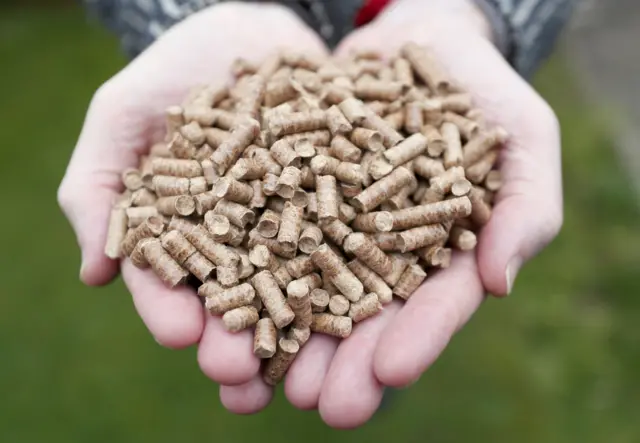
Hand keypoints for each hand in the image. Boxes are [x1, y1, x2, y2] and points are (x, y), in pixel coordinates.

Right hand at [57, 0, 326, 406]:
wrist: (252, 37)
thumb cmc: (178, 73)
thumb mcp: (123, 116)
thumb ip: (97, 189)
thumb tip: (94, 274)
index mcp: (184, 234)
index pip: (168, 281)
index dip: (169, 309)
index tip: (179, 334)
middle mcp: (241, 243)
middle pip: (235, 301)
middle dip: (235, 339)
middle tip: (238, 372)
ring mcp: (294, 228)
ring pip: (296, 289)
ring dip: (296, 334)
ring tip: (300, 373)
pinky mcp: (342, 207)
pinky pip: (351, 240)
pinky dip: (358, 274)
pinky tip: (365, 306)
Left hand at [265, 0, 560, 427]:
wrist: (415, 41)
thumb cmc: (479, 88)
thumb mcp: (522, 136)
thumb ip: (525, 208)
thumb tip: (498, 285)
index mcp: (441, 252)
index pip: (434, 303)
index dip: (417, 337)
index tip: (392, 371)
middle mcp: (381, 251)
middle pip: (363, 314)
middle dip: (343, 360)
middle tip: (321, 403)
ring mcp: (332, 225)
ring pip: (305, 288)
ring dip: (283, 336)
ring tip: (258, 380)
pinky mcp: (287, 193)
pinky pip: (262, 233)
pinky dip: (240, 269)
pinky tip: (215, 310)